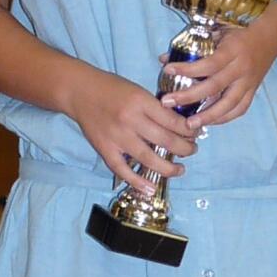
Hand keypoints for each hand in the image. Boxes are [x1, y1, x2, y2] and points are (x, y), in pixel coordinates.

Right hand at [68, 66, 197, 199]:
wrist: (80, 90)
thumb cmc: (112, 88)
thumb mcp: (138, 90)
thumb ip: (155, 108)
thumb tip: (179, 126)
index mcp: (141, 102)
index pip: (172, 121)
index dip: (188, 131)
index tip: (196, 134)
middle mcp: (130, 120)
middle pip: (165, 140)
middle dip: (184, 149)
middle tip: (192, 151)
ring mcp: (117, 137)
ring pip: (148, 158)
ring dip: (168, 168)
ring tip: (179, 170)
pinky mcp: (105, 149)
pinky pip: (122, 169)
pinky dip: (136, 181)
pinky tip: (150, 189)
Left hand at [165, 14, 276, 127]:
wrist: (274, 34)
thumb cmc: (243, 28)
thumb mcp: (220, 28)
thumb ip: (195, 43)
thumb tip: (164, 57)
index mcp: (232, 50)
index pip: (208, 64)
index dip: (187, 69)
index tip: (167, 70)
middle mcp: (241, 68)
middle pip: (214, 87)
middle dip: (189, 97)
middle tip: (168, 103)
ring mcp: (249, 82)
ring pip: (229, 104)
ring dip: (208, 116)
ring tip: (189, 125)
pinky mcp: (254, 90)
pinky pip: (240, 108)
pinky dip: (225, 118)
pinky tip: (209, 122)